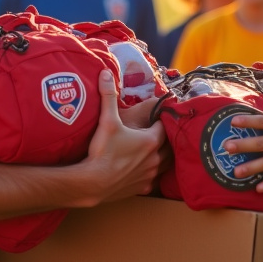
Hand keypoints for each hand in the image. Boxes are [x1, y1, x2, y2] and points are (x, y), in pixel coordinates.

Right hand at [82, 70, 168, 203]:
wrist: (93, 182)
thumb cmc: (102, 151)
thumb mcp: (106, 120)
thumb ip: (108, 96)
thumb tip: (105, 73)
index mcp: (150, 141)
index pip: (164, 126)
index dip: (161, 119)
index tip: (158, 115)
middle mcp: (155, 159)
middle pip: (169, 146)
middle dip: (166, 138)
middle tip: (160, 131)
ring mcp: (149, 175)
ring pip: (165, 164)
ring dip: (163, 156)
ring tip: (158, 150)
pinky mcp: (142, 188)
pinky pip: (154, 180)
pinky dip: (153, 173)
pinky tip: (145, 170)